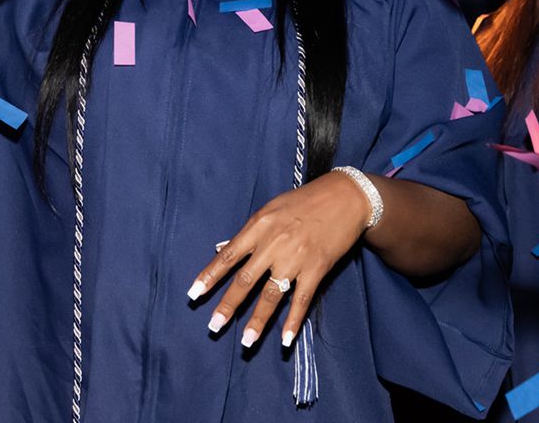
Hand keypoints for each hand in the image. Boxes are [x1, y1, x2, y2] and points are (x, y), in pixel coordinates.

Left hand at [189, 171, 369, 348]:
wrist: (345, 197)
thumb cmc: (303, 201)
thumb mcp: (270, 209)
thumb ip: (248, 233)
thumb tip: (221, 248)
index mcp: (259, 226)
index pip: (228, 256)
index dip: (210, 275)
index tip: (194, 294)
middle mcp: (273, 244)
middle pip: (246, 279)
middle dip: (229, 304)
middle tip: (214, 325)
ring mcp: (296, 258)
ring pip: (272, 294)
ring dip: (258, 320)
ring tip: (246, 342)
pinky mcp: (317, 268)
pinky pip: (302, 299)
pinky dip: (293, 321)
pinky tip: (286, 339)